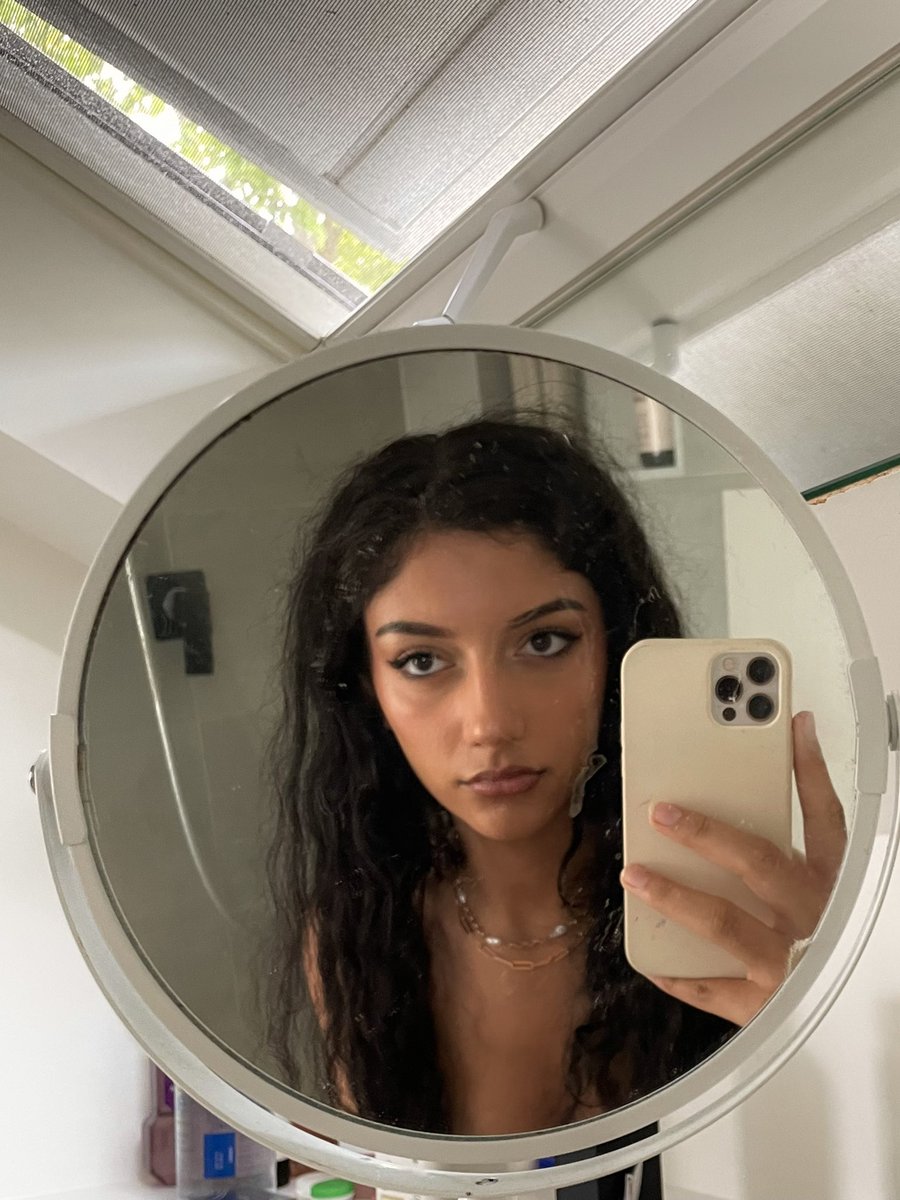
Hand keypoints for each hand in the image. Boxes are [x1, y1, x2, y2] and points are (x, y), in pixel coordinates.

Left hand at [619, 710, 845, 1025]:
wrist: (849, 1024)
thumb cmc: (819, 938)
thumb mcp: (821, 881)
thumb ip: (804, 821)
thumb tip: (792, 744)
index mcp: (830, 884)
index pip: (824, 817)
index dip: (807, 769)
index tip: (785, 727)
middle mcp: (812, 919)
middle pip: (759, 864)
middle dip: (707, 833)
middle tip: (661, 812)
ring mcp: (787, 964)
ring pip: (725, 923)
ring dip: (675, 896)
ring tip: (635, 874)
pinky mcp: (763, 1006)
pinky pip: (709, 988)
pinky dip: (674, 970)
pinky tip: (646, 952)